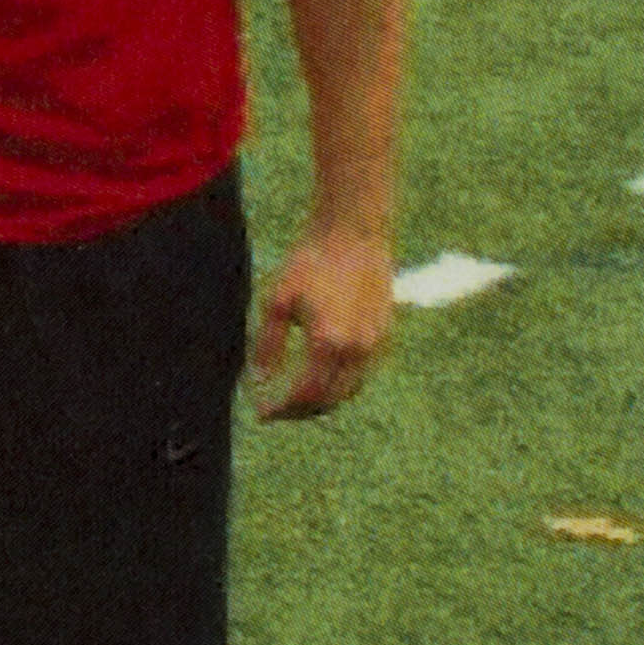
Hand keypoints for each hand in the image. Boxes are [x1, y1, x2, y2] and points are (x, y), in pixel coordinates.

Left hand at [250, 215, 394, 421]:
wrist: (353, 232)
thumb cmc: (310, 262)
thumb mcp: (277, 301)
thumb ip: (268, 344)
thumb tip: (258, 379)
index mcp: (328, 341)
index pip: (304, 395)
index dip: (281, 409)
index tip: (261, 413)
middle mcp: (357, 347)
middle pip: (328, 400)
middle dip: (299, 411)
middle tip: (276, 410)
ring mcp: (376, 341)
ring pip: (349, 390)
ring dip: (322, 401)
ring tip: (297, 398)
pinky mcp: (385, 332)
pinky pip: (362, 373)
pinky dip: (341, 384)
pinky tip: (321, 376)